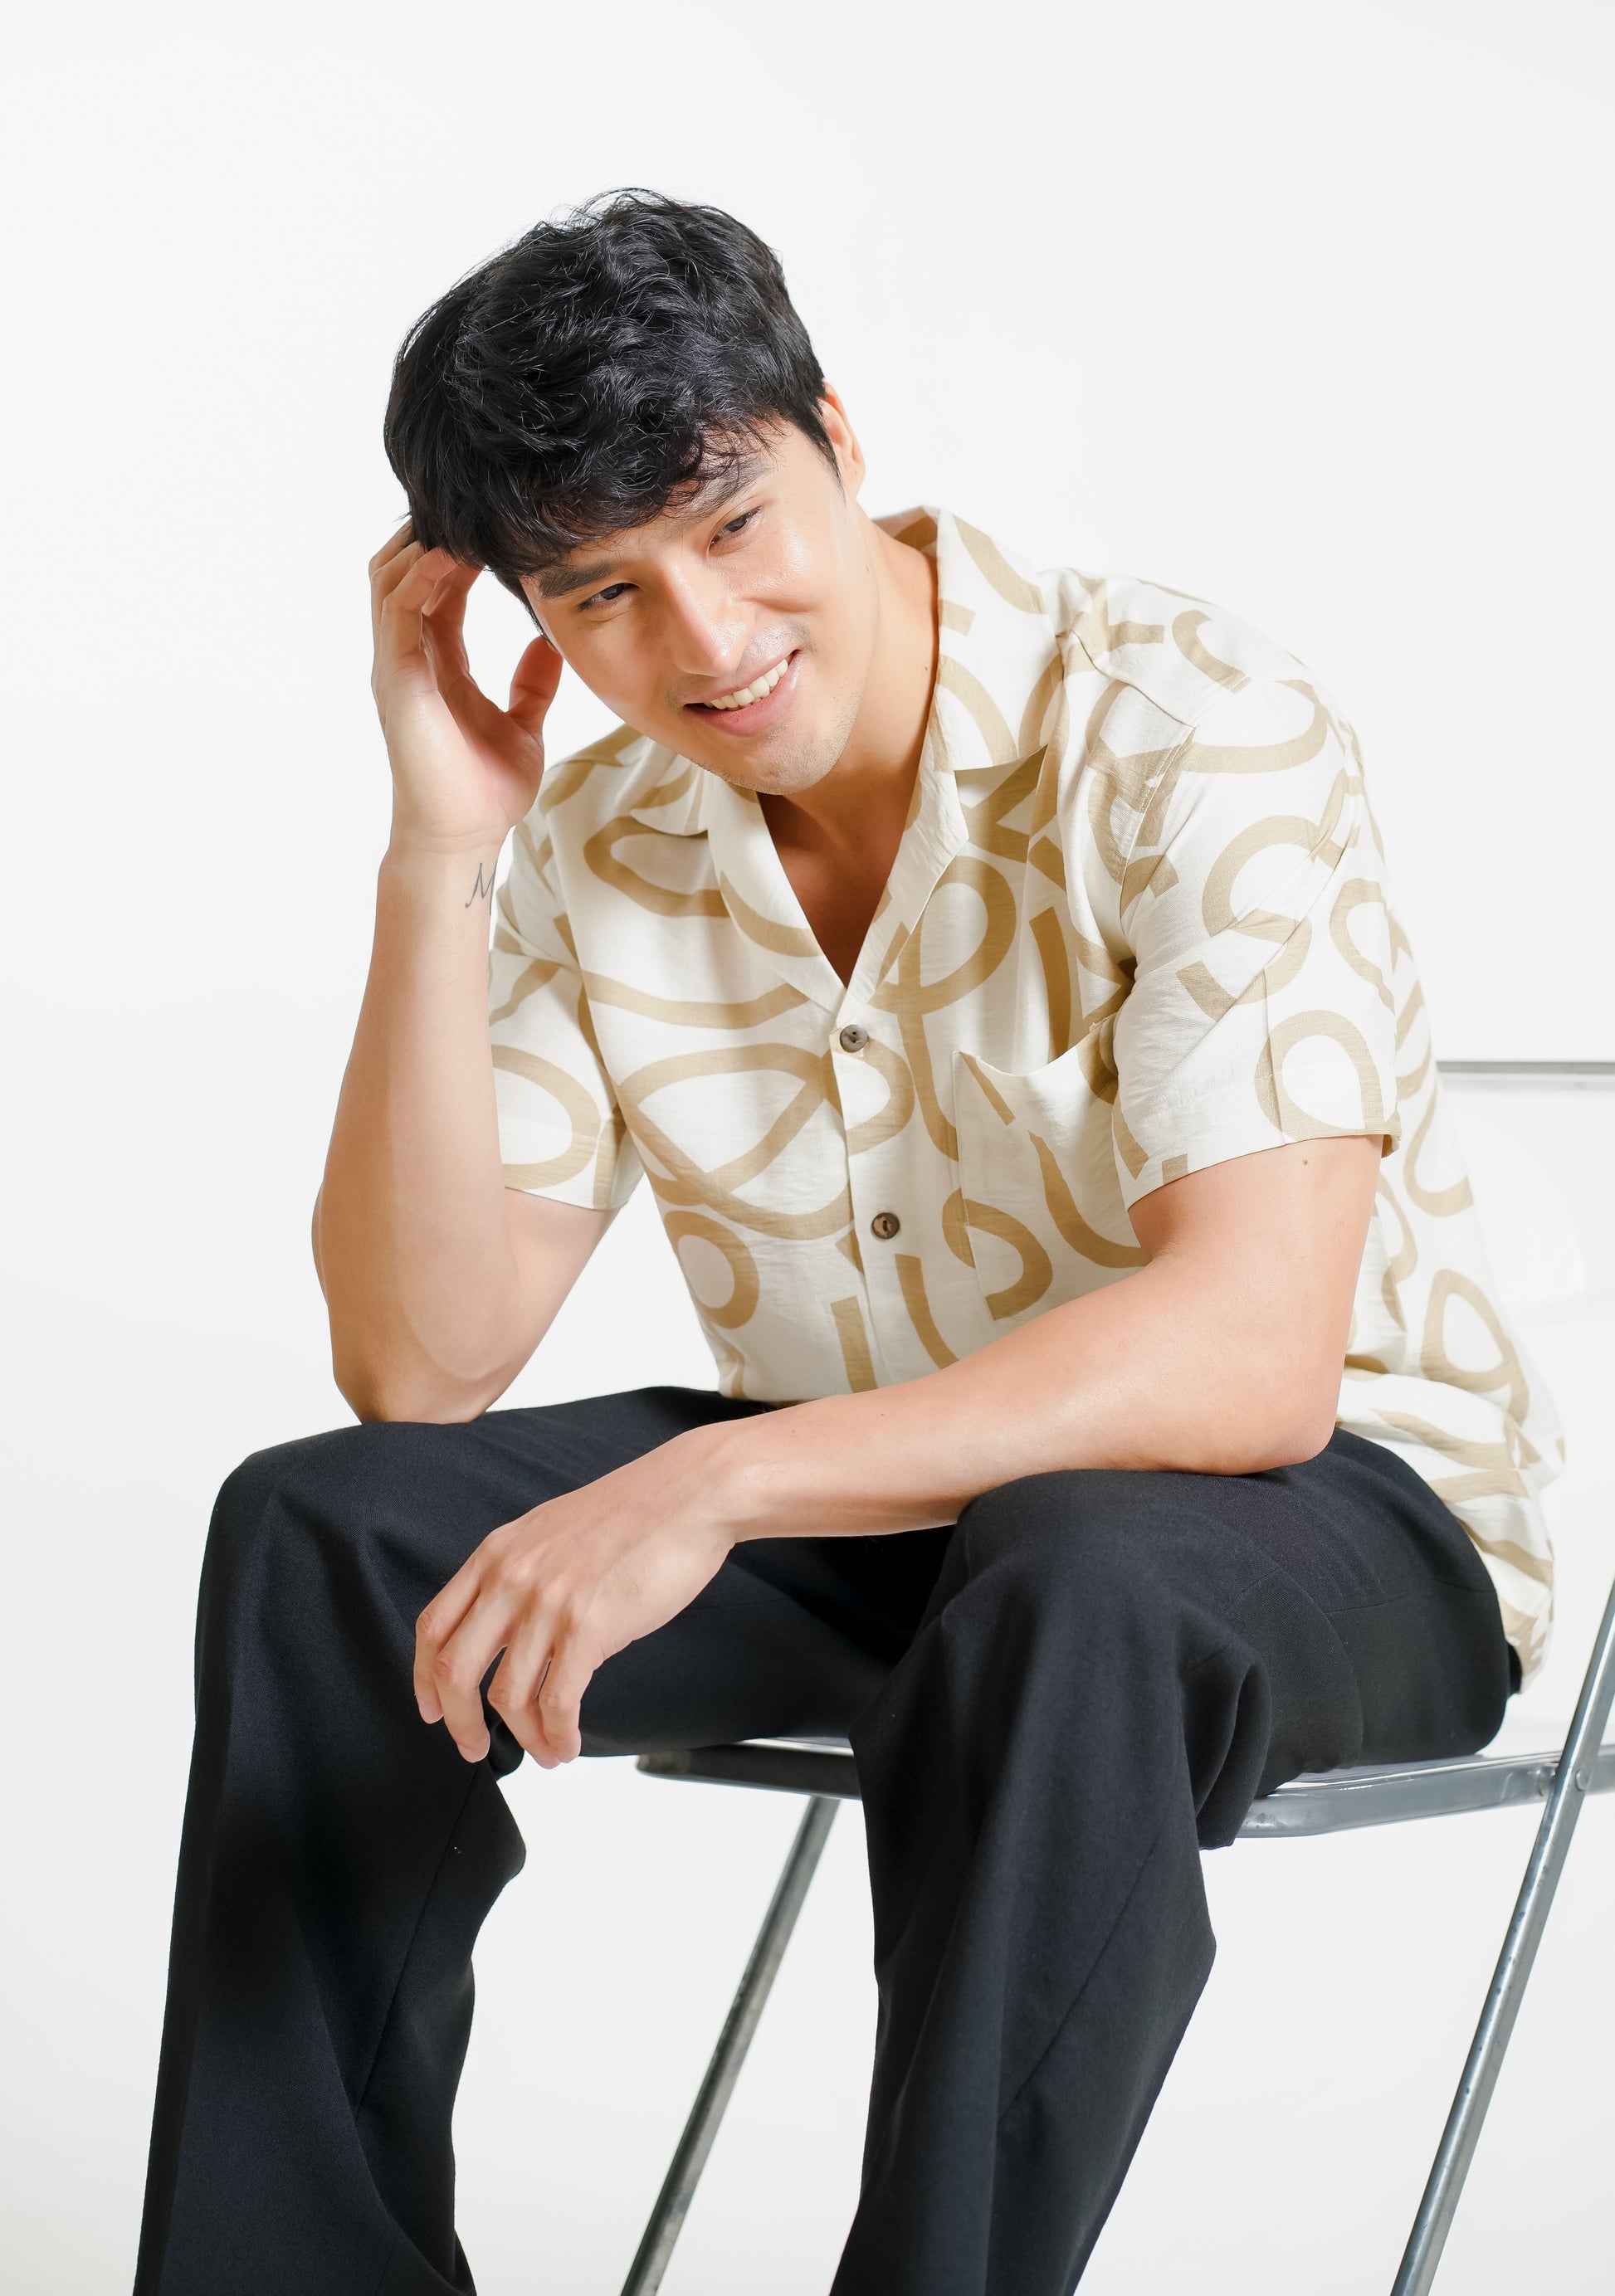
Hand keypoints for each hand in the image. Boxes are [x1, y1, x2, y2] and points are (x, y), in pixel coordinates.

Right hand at [369, 524, 563, 855]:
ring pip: (390, 579)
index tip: (494, 524)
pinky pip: (398, 612)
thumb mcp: (523, 724)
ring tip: (463, 517)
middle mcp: (408, 657)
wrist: (466, 839)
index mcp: (437, 662)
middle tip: (472, 504)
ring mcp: (396, 667)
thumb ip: (532, 683)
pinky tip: (449, 554)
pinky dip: (419, 577)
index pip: (439, 587)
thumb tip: (550, 643)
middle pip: (402, 569)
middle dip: (431, 532)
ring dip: (423, 543)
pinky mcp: (395, 681)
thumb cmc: (486, 791)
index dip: (460, 551)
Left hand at [413, 1429, 739, 1767]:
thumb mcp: (550, 1531)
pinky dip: (557, 1735)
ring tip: (546, 1751)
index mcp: (497, 1553)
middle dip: (459, 1723)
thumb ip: (519, 1573)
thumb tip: (507, 1629)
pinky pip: (557, 1703)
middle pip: (455, 1670)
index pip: (433, 1626)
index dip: (423, 1679)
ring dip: (525, 1738)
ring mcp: (548, 1604)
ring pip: (508, 1697)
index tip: (432, 1708)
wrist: (689, 1493)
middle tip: (475, 1747)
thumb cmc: (635, 1513)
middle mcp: (512, 1578)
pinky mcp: (589, 1627)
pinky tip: (567, 1742)